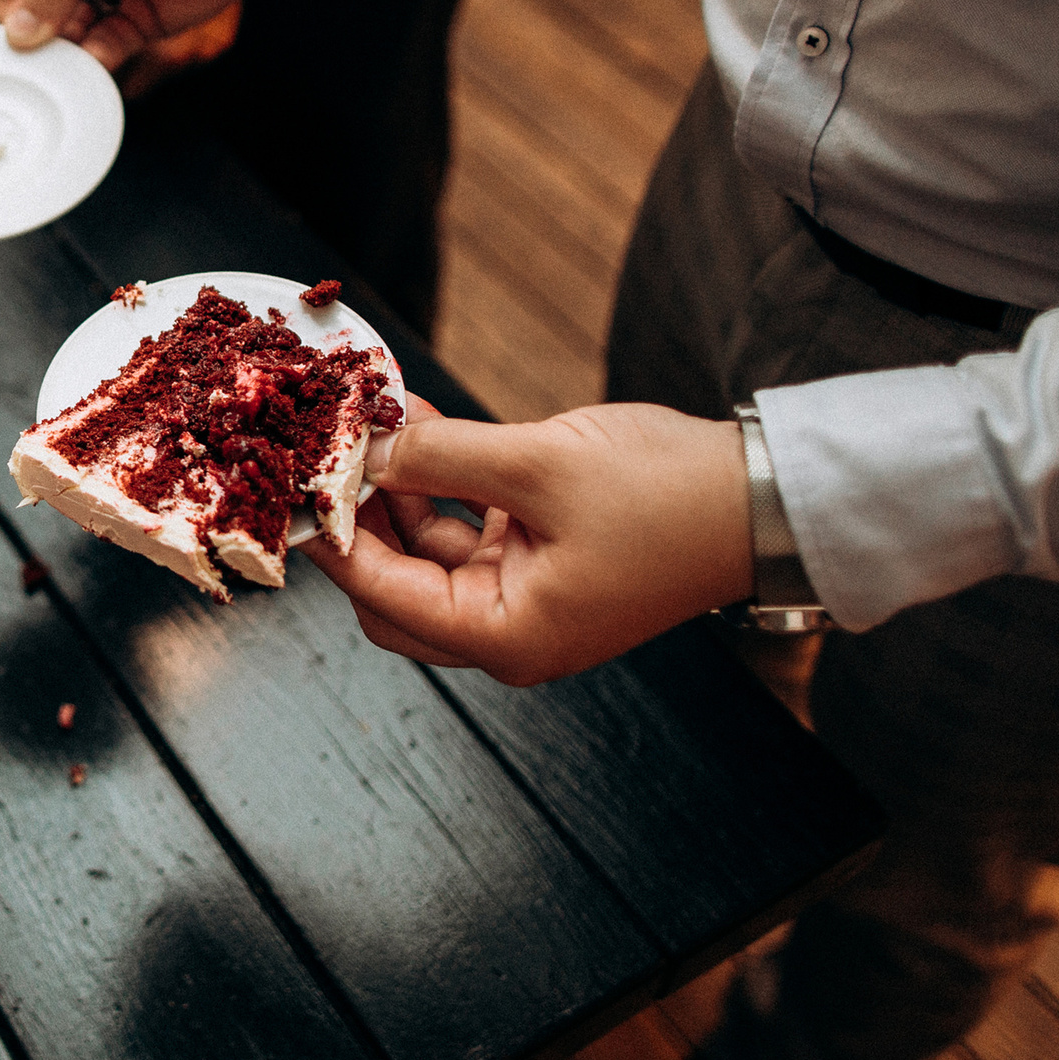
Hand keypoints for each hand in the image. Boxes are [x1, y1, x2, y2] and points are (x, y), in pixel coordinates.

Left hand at [301, 396, 752, 686]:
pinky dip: (438, 484)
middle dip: (356, 520)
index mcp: (505, 637)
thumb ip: (442, 456)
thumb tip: (366, 447)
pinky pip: (463, 529)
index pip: (380, 597)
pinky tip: (416, 426)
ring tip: (369, 422)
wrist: (767, 497)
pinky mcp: (539, 561)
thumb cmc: (668, 495)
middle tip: (323, 456)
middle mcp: (508, 633)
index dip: (329, 537)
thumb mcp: (540, 464)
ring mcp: (524, 598)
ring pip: (422, 553)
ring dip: (395, 491)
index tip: (291, 483)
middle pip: (389, 590)